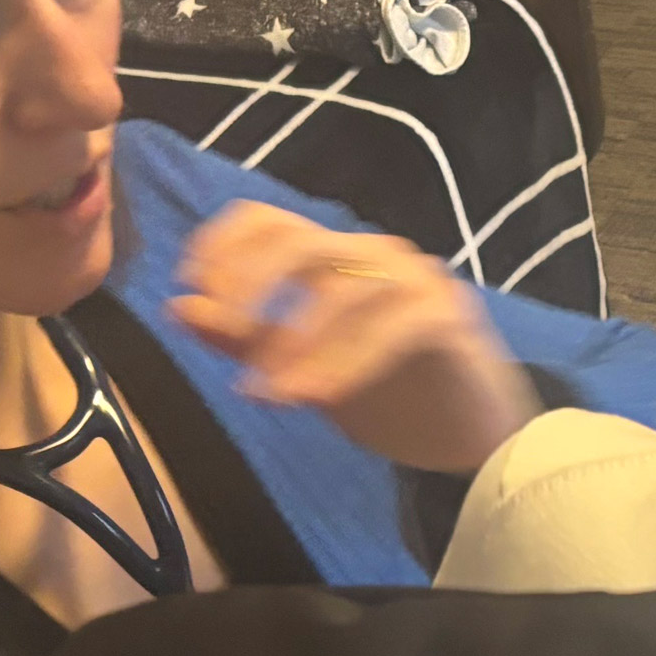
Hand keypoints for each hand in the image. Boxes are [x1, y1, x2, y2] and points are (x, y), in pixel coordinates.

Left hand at [167, 205, 540, 472]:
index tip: (191, 282)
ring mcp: (414, 282)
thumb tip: (179, 306)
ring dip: (295, 342)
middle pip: (299, 241)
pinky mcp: (447, 317)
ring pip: (344, 290)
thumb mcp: (301, 368)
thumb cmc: (390, 396)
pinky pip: (392, 328)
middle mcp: (371, 257)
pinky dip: (346, 362)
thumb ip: (246, 339)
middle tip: (226, 327)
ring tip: (269, 393)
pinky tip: (316, 398)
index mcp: (333, 260)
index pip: (267, 219)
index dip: (222, 244)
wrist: (476, 436)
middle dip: (251, 282)